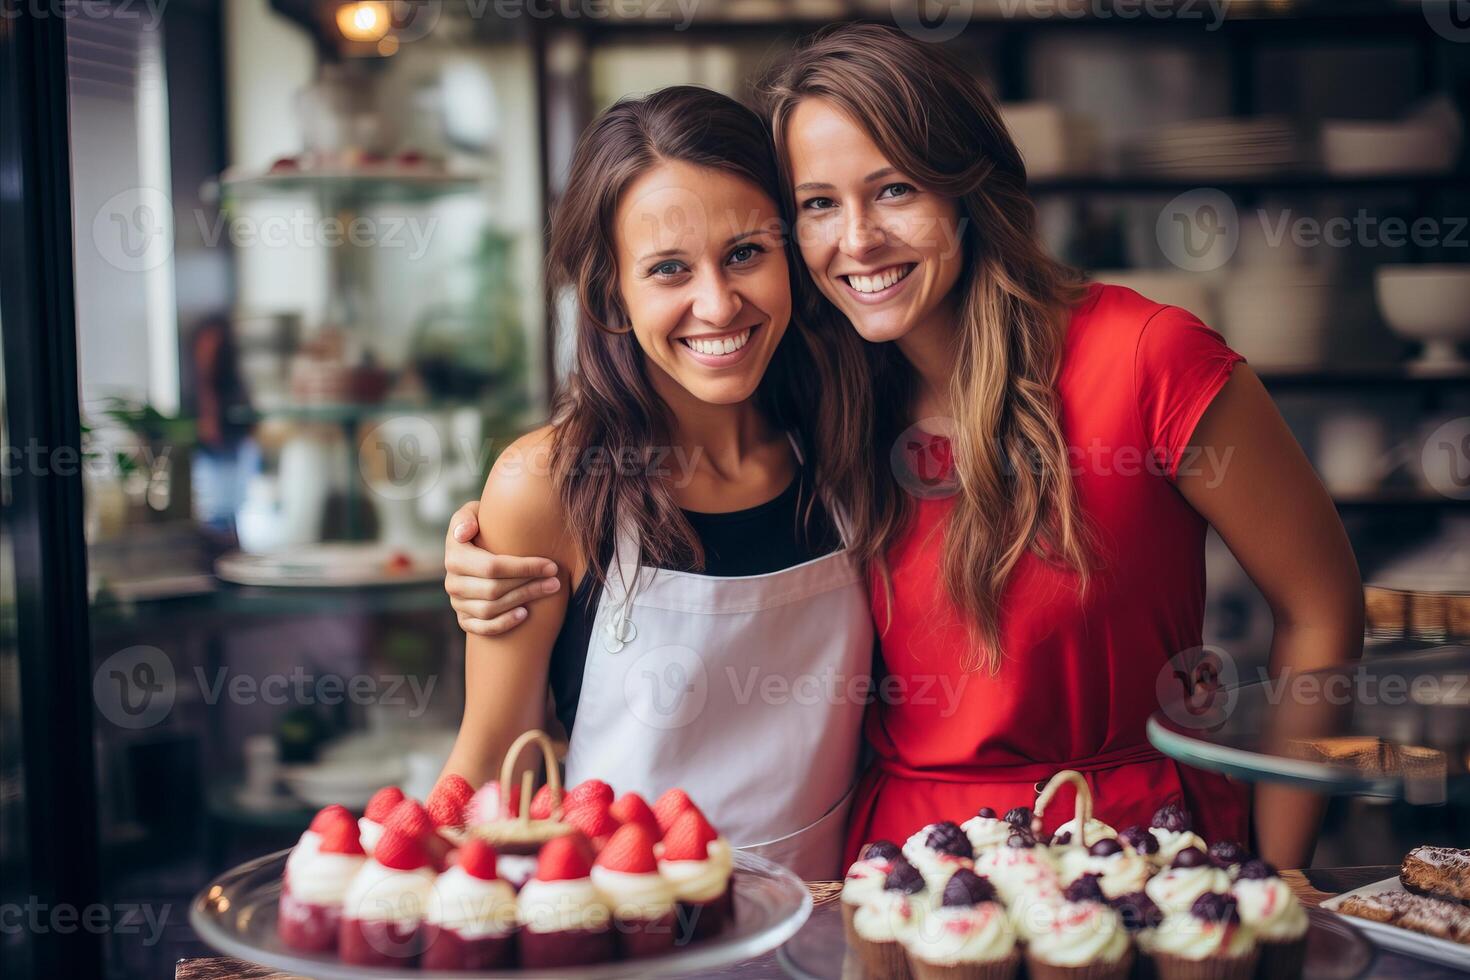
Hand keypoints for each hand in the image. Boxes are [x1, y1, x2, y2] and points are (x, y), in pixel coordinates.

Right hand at [443, 500, 561, 635]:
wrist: (476, 551)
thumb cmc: (483, 528)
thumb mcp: (474, 513)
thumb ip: (468, 516)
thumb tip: (465, 533)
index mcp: (454, 556)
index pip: (492, 567)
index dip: (524, 568)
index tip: (551, 565)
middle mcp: (452, 582)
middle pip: (494, 590)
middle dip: (529, 585)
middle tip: (556, 580)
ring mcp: (457, 602)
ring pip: (490, 609)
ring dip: (523, 601)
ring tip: (549, 590)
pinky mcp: (464, 619)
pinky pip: (481, 628)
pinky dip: (503, 624)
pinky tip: (525, 614)